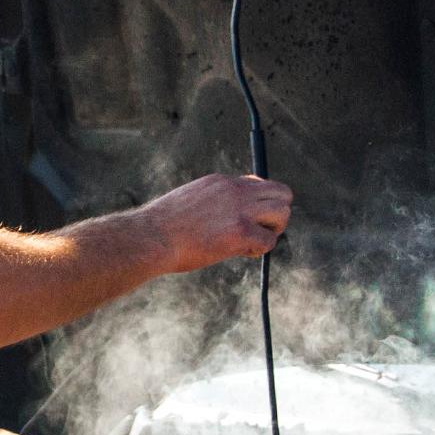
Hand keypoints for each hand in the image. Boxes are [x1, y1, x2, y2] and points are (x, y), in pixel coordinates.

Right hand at [138, 174, 292, 273]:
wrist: (151, 237)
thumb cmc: (163, 227)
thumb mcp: (190, 201)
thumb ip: (213, 202)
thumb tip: (227, 217)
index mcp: (222, 182)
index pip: (259, 184)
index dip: (259, 204)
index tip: (246, 219)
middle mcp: (236, 190)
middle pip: (282, 194)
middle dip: (275, 215)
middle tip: (257, 232)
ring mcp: (240, 210)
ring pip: (283, 213)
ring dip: (271, 231)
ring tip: (250, 243)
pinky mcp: (240, 232)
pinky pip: (269, 241)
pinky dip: (259, 250)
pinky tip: (240, 252)